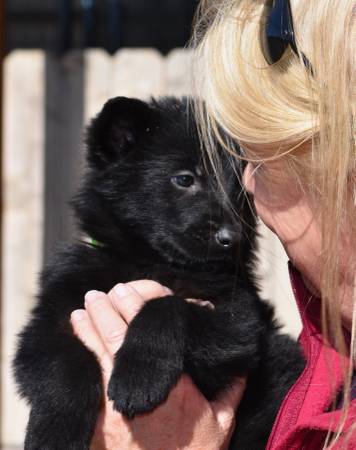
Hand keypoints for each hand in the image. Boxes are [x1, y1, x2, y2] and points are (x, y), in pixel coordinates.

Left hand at [71, 280, 245, 449]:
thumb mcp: (221, 424)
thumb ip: (231, 390)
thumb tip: (242, 366)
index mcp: (172, 382)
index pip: (148, 334)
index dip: (134, 307)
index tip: (125, 290)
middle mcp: (139, 387)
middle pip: (116, 338)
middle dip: (105, 312)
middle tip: (97, 294)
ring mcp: (114, 405)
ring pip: (97, 356)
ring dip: (87, 331)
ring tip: (80, 312)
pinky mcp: (99, 421)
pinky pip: (87, 381)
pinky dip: (80, 359)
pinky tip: (75, 346)